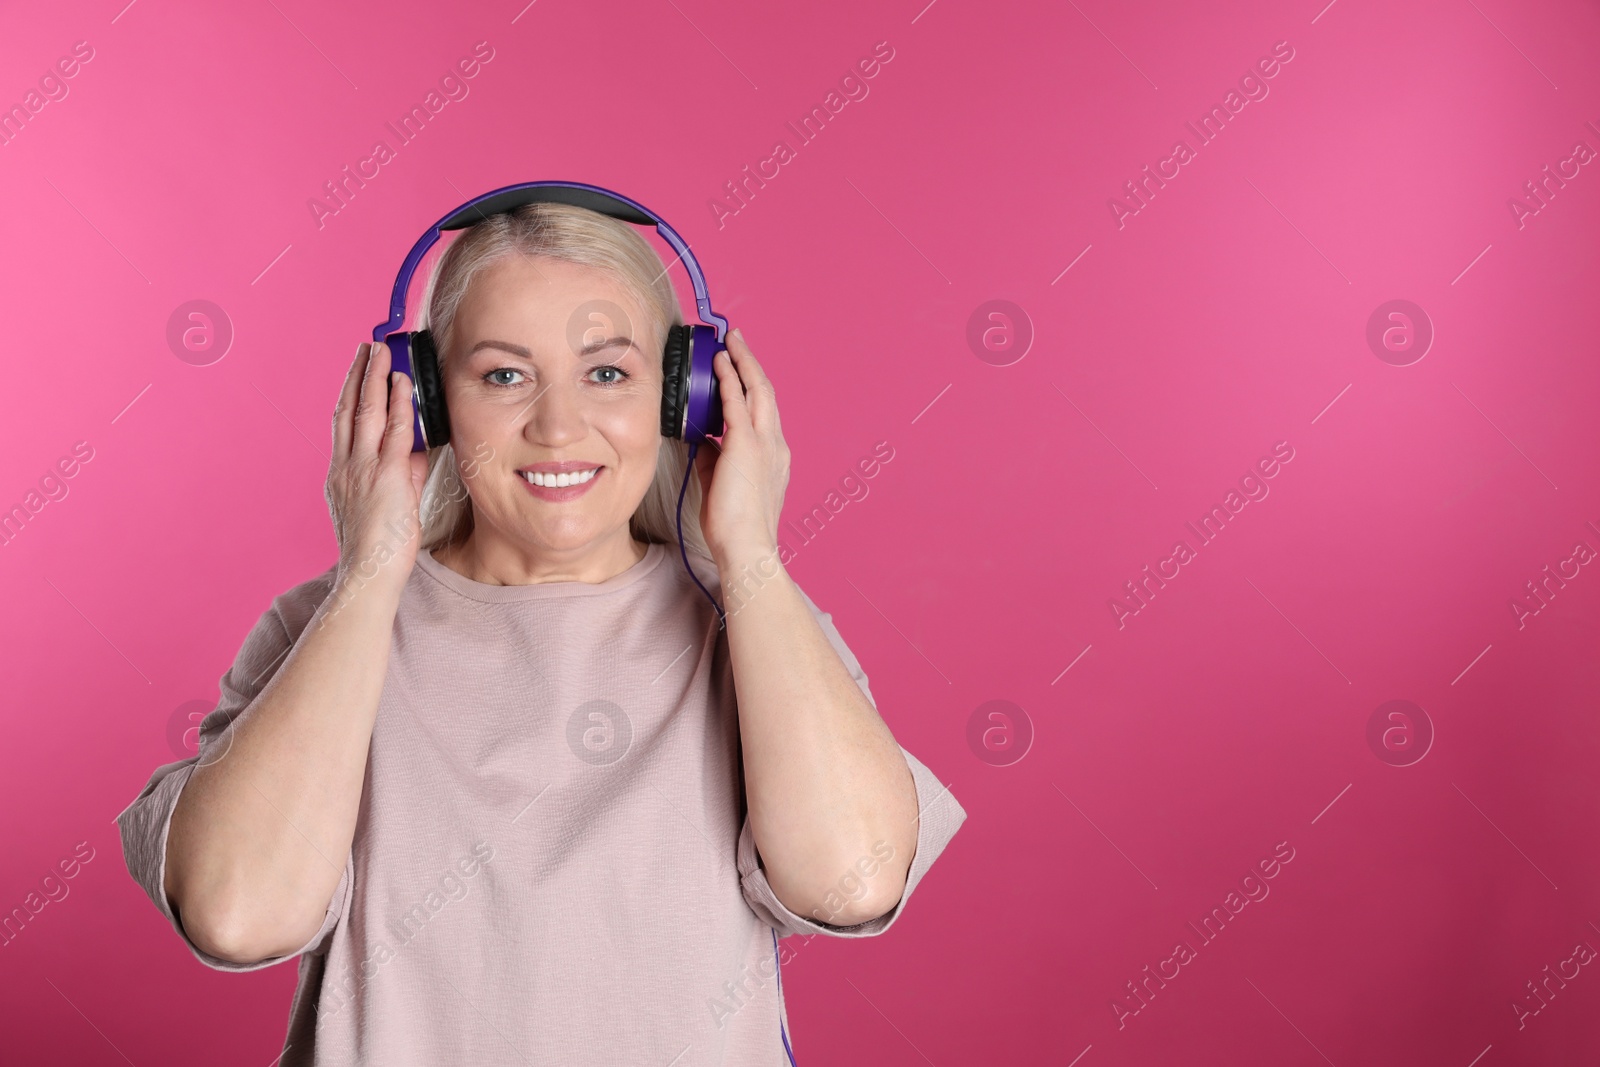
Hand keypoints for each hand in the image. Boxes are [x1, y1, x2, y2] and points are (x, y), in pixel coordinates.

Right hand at [325, 341, 429, 590]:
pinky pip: (391, 431)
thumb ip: (403, 473)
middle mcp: (346, 466)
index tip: (358, 370)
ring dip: (374, 377)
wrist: (369, 575)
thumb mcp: (389, 503)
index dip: (350, 392)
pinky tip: (402, 383)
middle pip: (348, 408)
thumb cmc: (379, 549)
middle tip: (366, 347)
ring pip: (365, 412)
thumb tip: (416, 448)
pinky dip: (396, 403)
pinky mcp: (384, 477)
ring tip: (381, 351)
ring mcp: (362, 469)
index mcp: (341, 473)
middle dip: (357, 374)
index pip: (343, 422)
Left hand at [694, 328, 789, 564]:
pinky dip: (730, 378)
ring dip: (743, 362)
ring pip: (757, 390)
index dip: (752, 387)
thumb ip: (716, 459)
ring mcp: (764, 443)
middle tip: (737, 340)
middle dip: (751, 363)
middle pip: (765, 393)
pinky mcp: (746, 445)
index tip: (739, 369)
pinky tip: (721, 362)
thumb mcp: (724, 485)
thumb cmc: (736, 527)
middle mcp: (775, 445)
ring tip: (730, 341)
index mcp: (774, 457)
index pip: (764, 412)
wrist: (746, 547)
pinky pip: (737, 402)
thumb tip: (703, 440)